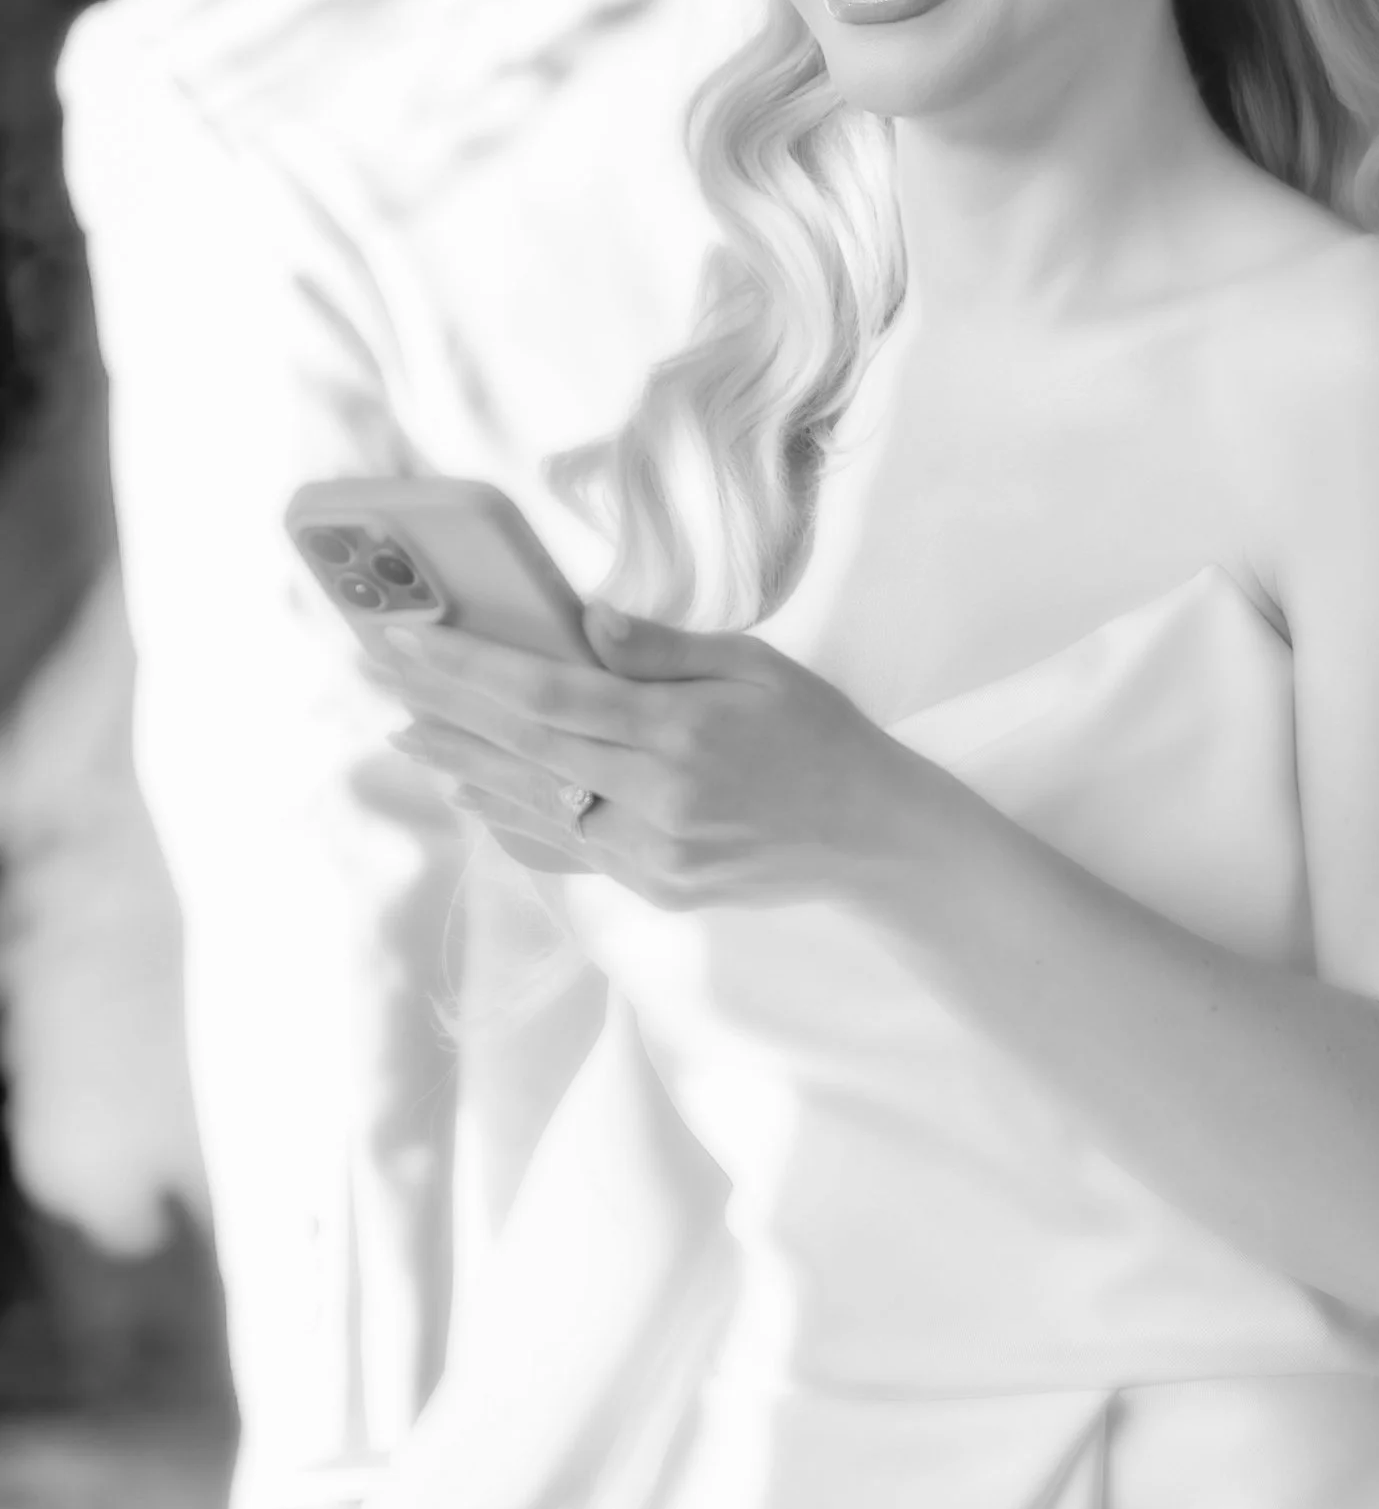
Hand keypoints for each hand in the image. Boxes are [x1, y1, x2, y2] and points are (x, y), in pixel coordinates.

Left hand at [365, 604, 913, 908]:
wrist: (871, 834)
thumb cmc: (816, 729)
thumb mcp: (754, 664)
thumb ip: (662, 647)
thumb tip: (580, 618)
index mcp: (680, 733)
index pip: (549, 695)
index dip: (468, 669)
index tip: (408, 641)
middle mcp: (658, 801)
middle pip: (525, 750)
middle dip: (444, 709)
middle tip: (377, 677)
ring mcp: (654, 856)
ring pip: (535, 807)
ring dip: (463, 766)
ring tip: (406, 734)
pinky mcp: (657, 890)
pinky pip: (569, 847)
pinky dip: (513, 818)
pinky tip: (474, 792)